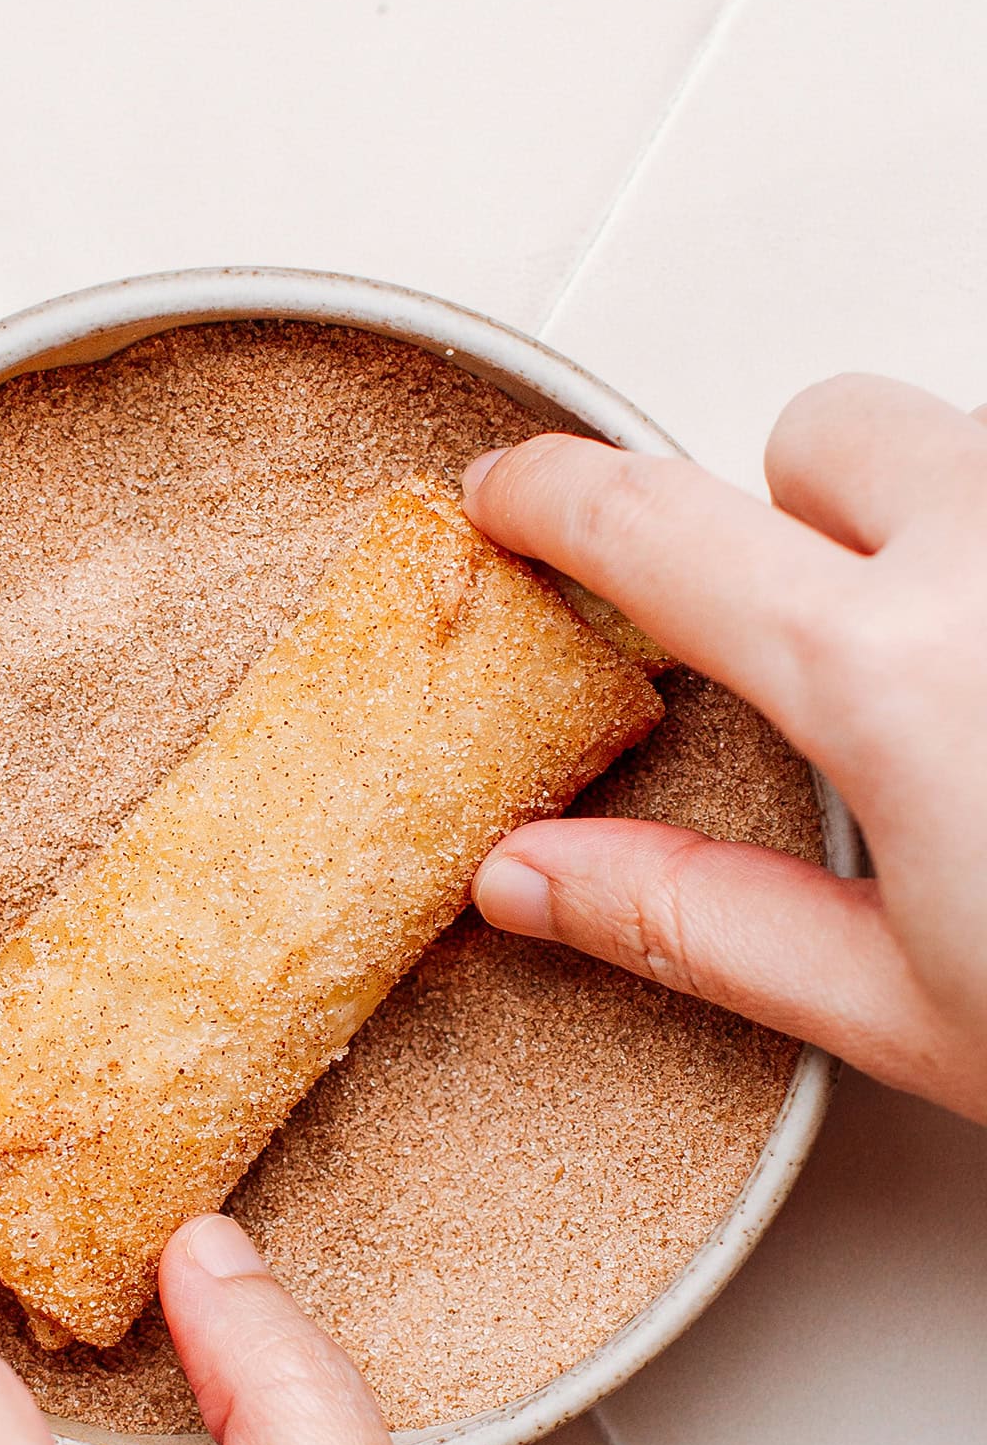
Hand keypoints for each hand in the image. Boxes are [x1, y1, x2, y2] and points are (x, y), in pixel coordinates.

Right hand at [463, 373, 986, 1123]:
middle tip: (828, 663)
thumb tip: (529, 875)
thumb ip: (700, 919)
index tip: (504, 495)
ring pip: (956, 451)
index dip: (553, 498)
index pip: (657, 525)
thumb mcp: (913, 1008)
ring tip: (976, 690)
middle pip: (823, 436)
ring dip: (933, 535)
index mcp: (898, 674)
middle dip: (797, 523)